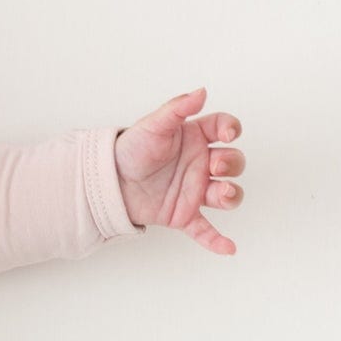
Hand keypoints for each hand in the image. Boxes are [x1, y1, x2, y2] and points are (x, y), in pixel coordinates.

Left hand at [112, 89, 245, 255]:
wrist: (108, 180)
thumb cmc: (130, 150)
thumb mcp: (153, 125)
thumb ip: (177, 109)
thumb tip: (202, 92)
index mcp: (196, 138)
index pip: (224, 129)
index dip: (231, 129)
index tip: (227, 133)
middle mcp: (201, 163)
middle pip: (233, 162)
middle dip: (232, 163)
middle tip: (216, 165)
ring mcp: (195, 190)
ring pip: (226, 194)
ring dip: (231, 194)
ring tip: (221, 194)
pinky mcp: (184, 214)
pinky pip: (205, 229)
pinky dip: (216, 240)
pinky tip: (229, 248)